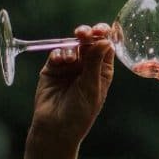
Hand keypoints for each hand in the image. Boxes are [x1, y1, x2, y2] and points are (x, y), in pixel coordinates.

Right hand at [30, 23, 114, 146]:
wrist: (55, 129)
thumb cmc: (79, 113)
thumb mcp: (91, 87)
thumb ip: (95, 62)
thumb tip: (105, 40)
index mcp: (102, 71)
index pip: (105, 47)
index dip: (104, 36)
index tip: (101, 30)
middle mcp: (87, 66)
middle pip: (89, 42)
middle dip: (87, 34)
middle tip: (83, 33)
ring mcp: (69, 66)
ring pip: (73, 45)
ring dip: (72, 46)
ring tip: (70, 58)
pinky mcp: (53, 68)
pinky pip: (57, 53)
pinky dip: (59, 53)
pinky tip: (60, 61)